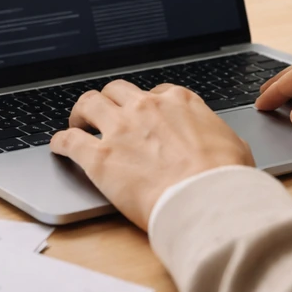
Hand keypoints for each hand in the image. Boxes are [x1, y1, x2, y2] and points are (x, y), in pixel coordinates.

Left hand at [50, 81, 254, 229]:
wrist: (207, 200)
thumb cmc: (225, 178)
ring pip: (88, 104)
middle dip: (109, 100)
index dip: (145, 103)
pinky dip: (60, 141)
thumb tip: (220, 144)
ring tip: (77, 122)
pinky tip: (58, 146)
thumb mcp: (233, 144)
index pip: (154, 92)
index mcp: (179, 102)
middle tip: (104, 113)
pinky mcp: (100, 157)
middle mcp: (146, 107)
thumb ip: (215, 135)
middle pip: (116, 91)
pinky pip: (69, 140)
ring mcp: (120, 129)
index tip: (142, 114)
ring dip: (80, 112)